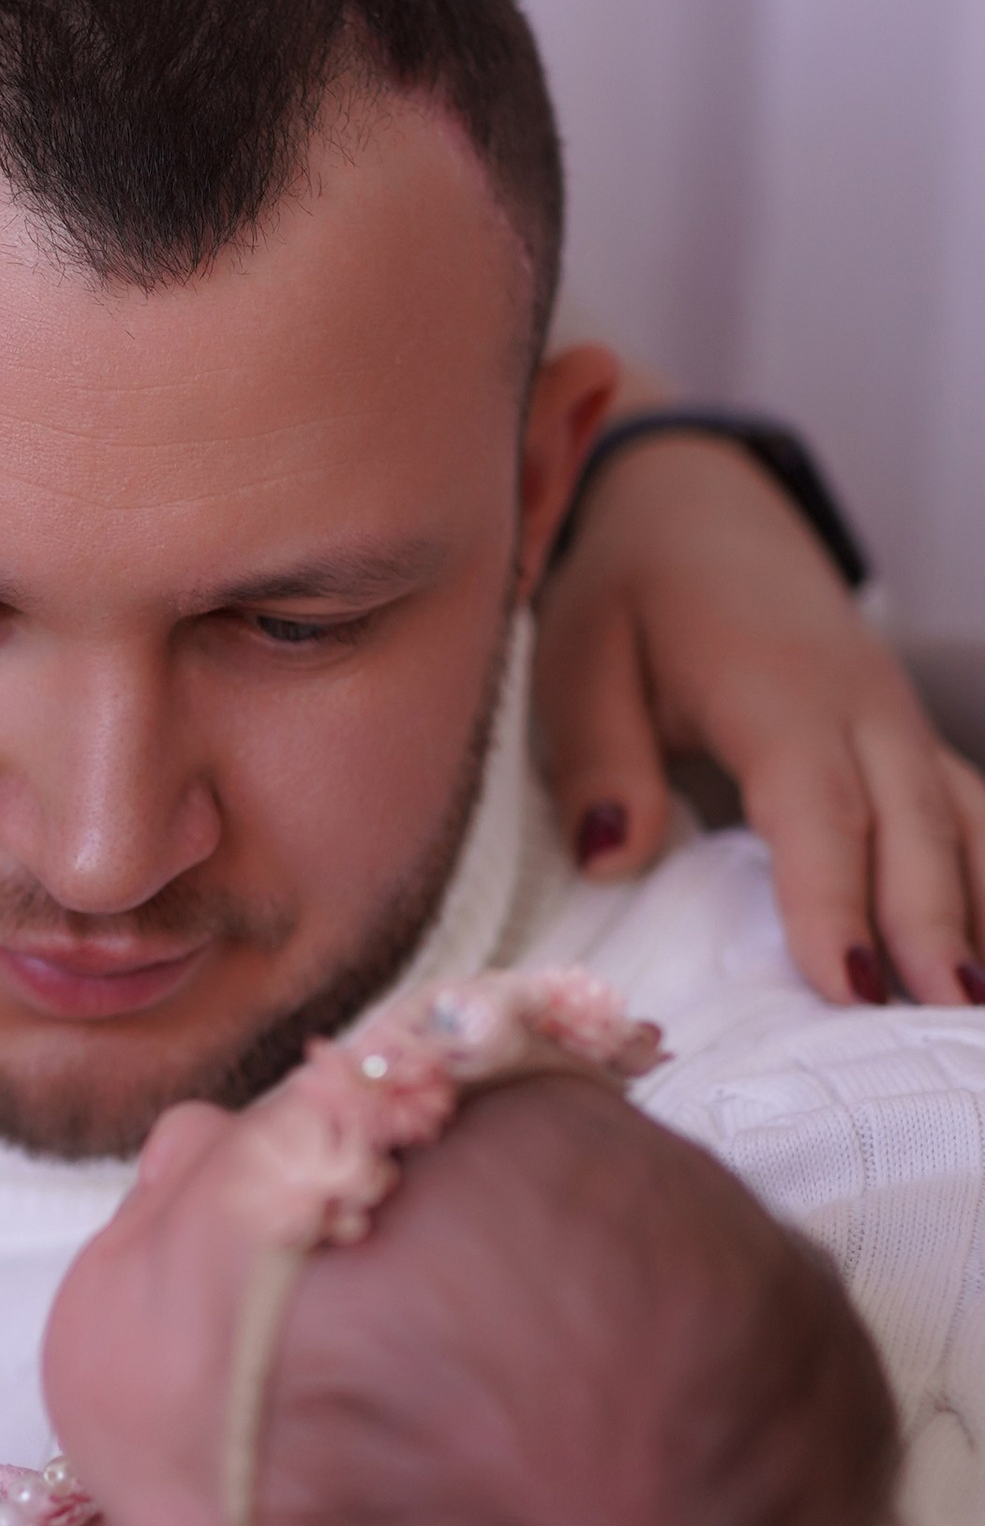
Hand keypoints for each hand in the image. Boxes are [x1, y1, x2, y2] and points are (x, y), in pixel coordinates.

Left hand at [534, 430, 984, 1005]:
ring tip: (980, 1010)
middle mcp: (860, 707)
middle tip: (943, 1020)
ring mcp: (898, 724)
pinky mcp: (910, 743)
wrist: (696, 505)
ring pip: (966, 823)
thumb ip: (599, 757)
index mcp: (775, 688)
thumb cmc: (631, 590)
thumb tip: (612, 857)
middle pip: (913, 826)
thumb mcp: (579, 656)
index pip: (816, 805)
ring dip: (981, 912)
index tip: (848, 985)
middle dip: (933, 928)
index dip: (834, 898)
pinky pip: (974, 813)